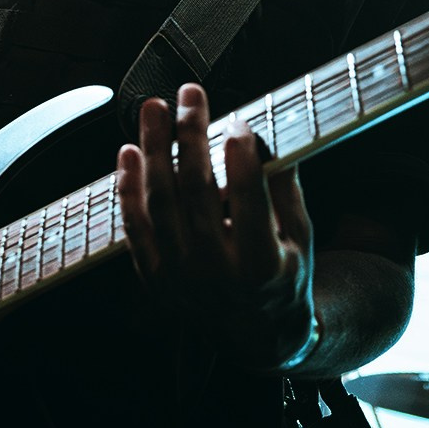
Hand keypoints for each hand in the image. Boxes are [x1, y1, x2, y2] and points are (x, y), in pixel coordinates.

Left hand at [116, 82, 316, 370]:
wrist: (255, 332)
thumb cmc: (282, 272)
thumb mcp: (300, 235)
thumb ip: (284, 187)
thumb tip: (263, 135)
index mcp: (259, 262)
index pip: (247, 195)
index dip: (241, 153)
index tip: (239, 121)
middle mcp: (214, 270)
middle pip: (194, 189)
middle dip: (191, 134)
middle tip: (190, 94)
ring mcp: (178, 275)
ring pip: (159, 201)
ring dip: (153, 148)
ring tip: (153, 108)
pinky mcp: (154, 276)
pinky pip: (134, 225)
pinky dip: (128, 187)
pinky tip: (130, 151)